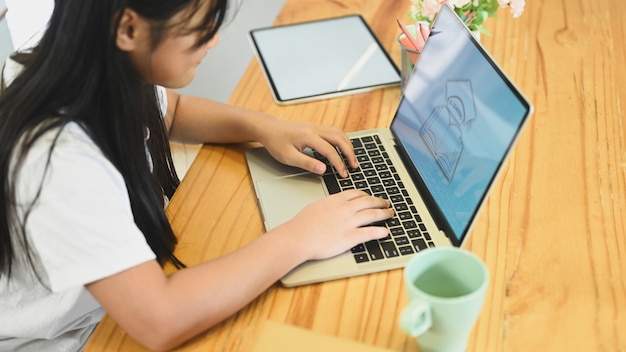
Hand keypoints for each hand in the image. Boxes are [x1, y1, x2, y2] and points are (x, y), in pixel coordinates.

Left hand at [258, 119, 357, 177]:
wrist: (268, 128)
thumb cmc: (276, 142)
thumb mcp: (288, 157)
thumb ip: (307, 163)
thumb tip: (323, 169)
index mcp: (309, 136)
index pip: (330, 151)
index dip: (339, 164)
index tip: (344, 174)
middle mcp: (315, 129)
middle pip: (339, 139)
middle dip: (349, 153)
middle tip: (354, 166)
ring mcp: (316, 126)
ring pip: (339, 133)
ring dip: (347, 145)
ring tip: (351, 158)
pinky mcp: (315, 127)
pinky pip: (334, 131)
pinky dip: (342, 140)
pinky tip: (342, 148)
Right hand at [276, 190, 393, 260]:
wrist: (298, 237)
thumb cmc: (302, 225)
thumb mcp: (316, 207)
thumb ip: (328, 206)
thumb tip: (332, 207)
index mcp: (336, 200)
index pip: (357, 194)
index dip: (367, 195)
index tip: (371, 197)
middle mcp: (345, 209)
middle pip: (369, 202)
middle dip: (380, 202)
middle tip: (387, 204)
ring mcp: (349, 222)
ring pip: (373, 215)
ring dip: (384, 214)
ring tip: (390, 215)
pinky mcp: (351, 237)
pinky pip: (370, 232)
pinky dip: (380, 232)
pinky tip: (386, 232)